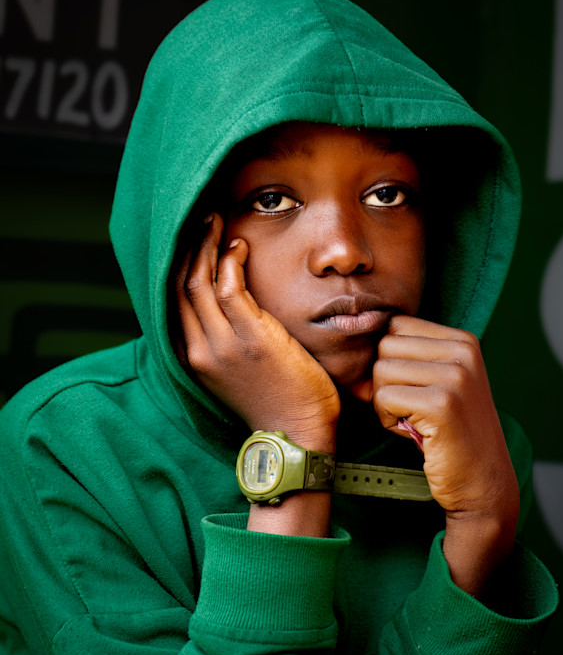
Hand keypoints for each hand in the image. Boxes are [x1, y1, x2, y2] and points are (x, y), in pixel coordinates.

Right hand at [174, 214, 339, 453]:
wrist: (296, 434)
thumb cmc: (275, 400)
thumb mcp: (237, 370)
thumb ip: (225, 340)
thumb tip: (229, 304)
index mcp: (193, 357)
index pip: (174, 300)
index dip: (179, 264)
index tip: (191, 240)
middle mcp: (200, 349)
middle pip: (180, 285)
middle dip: (188, 246)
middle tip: (201, 219)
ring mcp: (222, 344)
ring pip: (199, 282)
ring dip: (206, 245)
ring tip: (215, 221)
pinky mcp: (251, 338)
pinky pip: (229, 288)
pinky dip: (230, 261)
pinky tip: (238, 246)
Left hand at [372, 315, 519, 596]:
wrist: (483, 483)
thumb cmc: (449, 432)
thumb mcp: (438, 381)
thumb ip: (407, 356)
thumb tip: (354, 344)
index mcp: (462, 340)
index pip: (394, 326)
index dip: (391, 360)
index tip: (414, 390)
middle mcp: (463, 351)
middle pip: (384, 346)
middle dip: (385, 381)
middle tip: (413, 409)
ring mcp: (455, 376)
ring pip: (380, 370)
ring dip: (386, 402)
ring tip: (415, 420)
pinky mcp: (442, 403)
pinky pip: (383, 398)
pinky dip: (388, 420)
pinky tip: (414, 433)